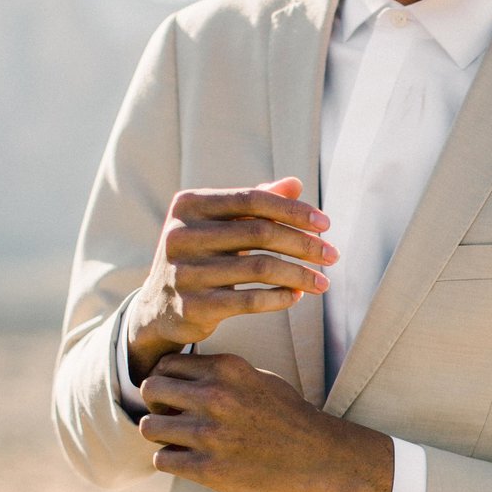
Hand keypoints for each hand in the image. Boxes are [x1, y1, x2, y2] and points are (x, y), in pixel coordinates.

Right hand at [127, 175, 336, 382]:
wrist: (158, 308)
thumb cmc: (201, 257)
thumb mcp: (220, 226)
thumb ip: (255, 204)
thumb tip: (295, 183)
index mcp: (189, 205)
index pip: (252, 199)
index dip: (293, 210)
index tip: (326, 224)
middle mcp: (181, 234)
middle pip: (260, 232)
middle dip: (304, 244)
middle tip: (332, 255)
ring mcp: (184, 271)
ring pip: (260, 267)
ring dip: (300, 274)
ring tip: (323, 281)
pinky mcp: (192, 307)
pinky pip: (250, 300)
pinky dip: (281, 297)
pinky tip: (297, 296)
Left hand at [137, 352, 393, 491]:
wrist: (319, 456)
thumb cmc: (289, 417)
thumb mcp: (258, 379)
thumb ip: (221, 373)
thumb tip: (183, 373)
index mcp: (226, 370)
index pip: (167, 364)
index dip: (165, 379)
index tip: (175, 395)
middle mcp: (215, 397)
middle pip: (150, 390)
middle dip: (156, 404)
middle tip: (170, 417)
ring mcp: (210, 434)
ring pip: (149, 427)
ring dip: (160, 435)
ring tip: (178, 441)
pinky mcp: (208, 469)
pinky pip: (162, 459)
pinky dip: (170, 460)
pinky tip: (187, 460)